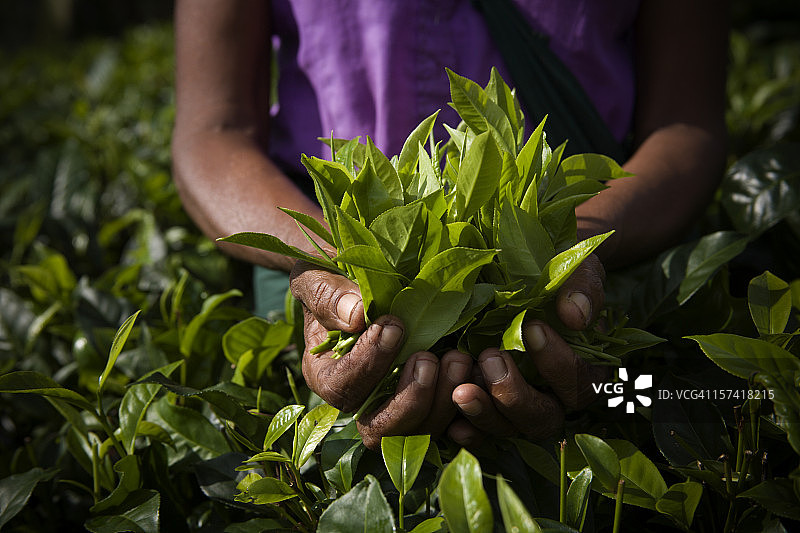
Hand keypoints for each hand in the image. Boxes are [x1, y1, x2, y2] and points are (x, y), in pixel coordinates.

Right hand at [290, 261, 472, 448]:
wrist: (362, 277)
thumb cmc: (333, 277)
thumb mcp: (319, 276)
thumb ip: (328, 294)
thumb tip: (357, 315)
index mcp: (326, 374)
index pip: (343, 387)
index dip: (369, 363)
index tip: (393, 326)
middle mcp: (359, 401)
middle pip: (380, 429)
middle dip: (410, 399)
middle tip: (429, 358)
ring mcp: (397, 405)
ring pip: (418, 432)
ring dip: (442, 401)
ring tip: (459, 358)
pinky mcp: (431, 401)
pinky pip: (450, 422)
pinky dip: (467, 407)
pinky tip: (477, 375)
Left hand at [449, 255, 607, 445]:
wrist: (525, 271)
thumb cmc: (556, 272)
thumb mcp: (576, 269)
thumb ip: (582, 287)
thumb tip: (576, 316)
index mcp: (584, 371)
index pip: (578, 382)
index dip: (558, 362)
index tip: (533, 327)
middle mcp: (553, 398)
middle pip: (543, 418)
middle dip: (515, 395)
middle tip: (490, 358)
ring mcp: (518, 408)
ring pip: (508, 428)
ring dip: (485, 414)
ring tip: (460, 391)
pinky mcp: (487, 408)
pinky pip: (479, 433)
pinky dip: (466, 430)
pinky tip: (451, 423)